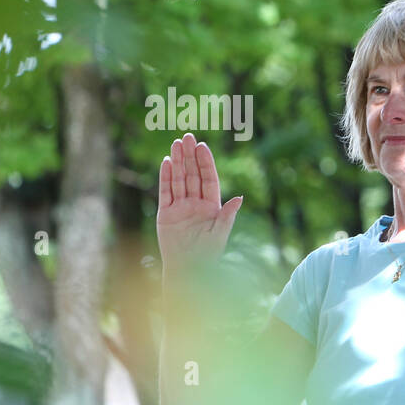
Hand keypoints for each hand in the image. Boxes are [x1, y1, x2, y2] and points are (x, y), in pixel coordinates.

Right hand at [157, 133, 242, 279]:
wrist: (188, 269)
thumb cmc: (208, 254)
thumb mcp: (220, 233)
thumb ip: (228, 215)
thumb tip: (239, 197)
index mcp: (212, 206)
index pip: (209, 179)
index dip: (206, 163)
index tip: (202, 146)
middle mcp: (195, 203)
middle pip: (193, 174)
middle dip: (190, 156)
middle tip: (187, 136)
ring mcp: (179, 207)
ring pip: (179, 179)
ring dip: (178, 161)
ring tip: (176, 143)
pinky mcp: (165, 213)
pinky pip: (165, 191)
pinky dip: (166, 176)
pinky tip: (167, 162)